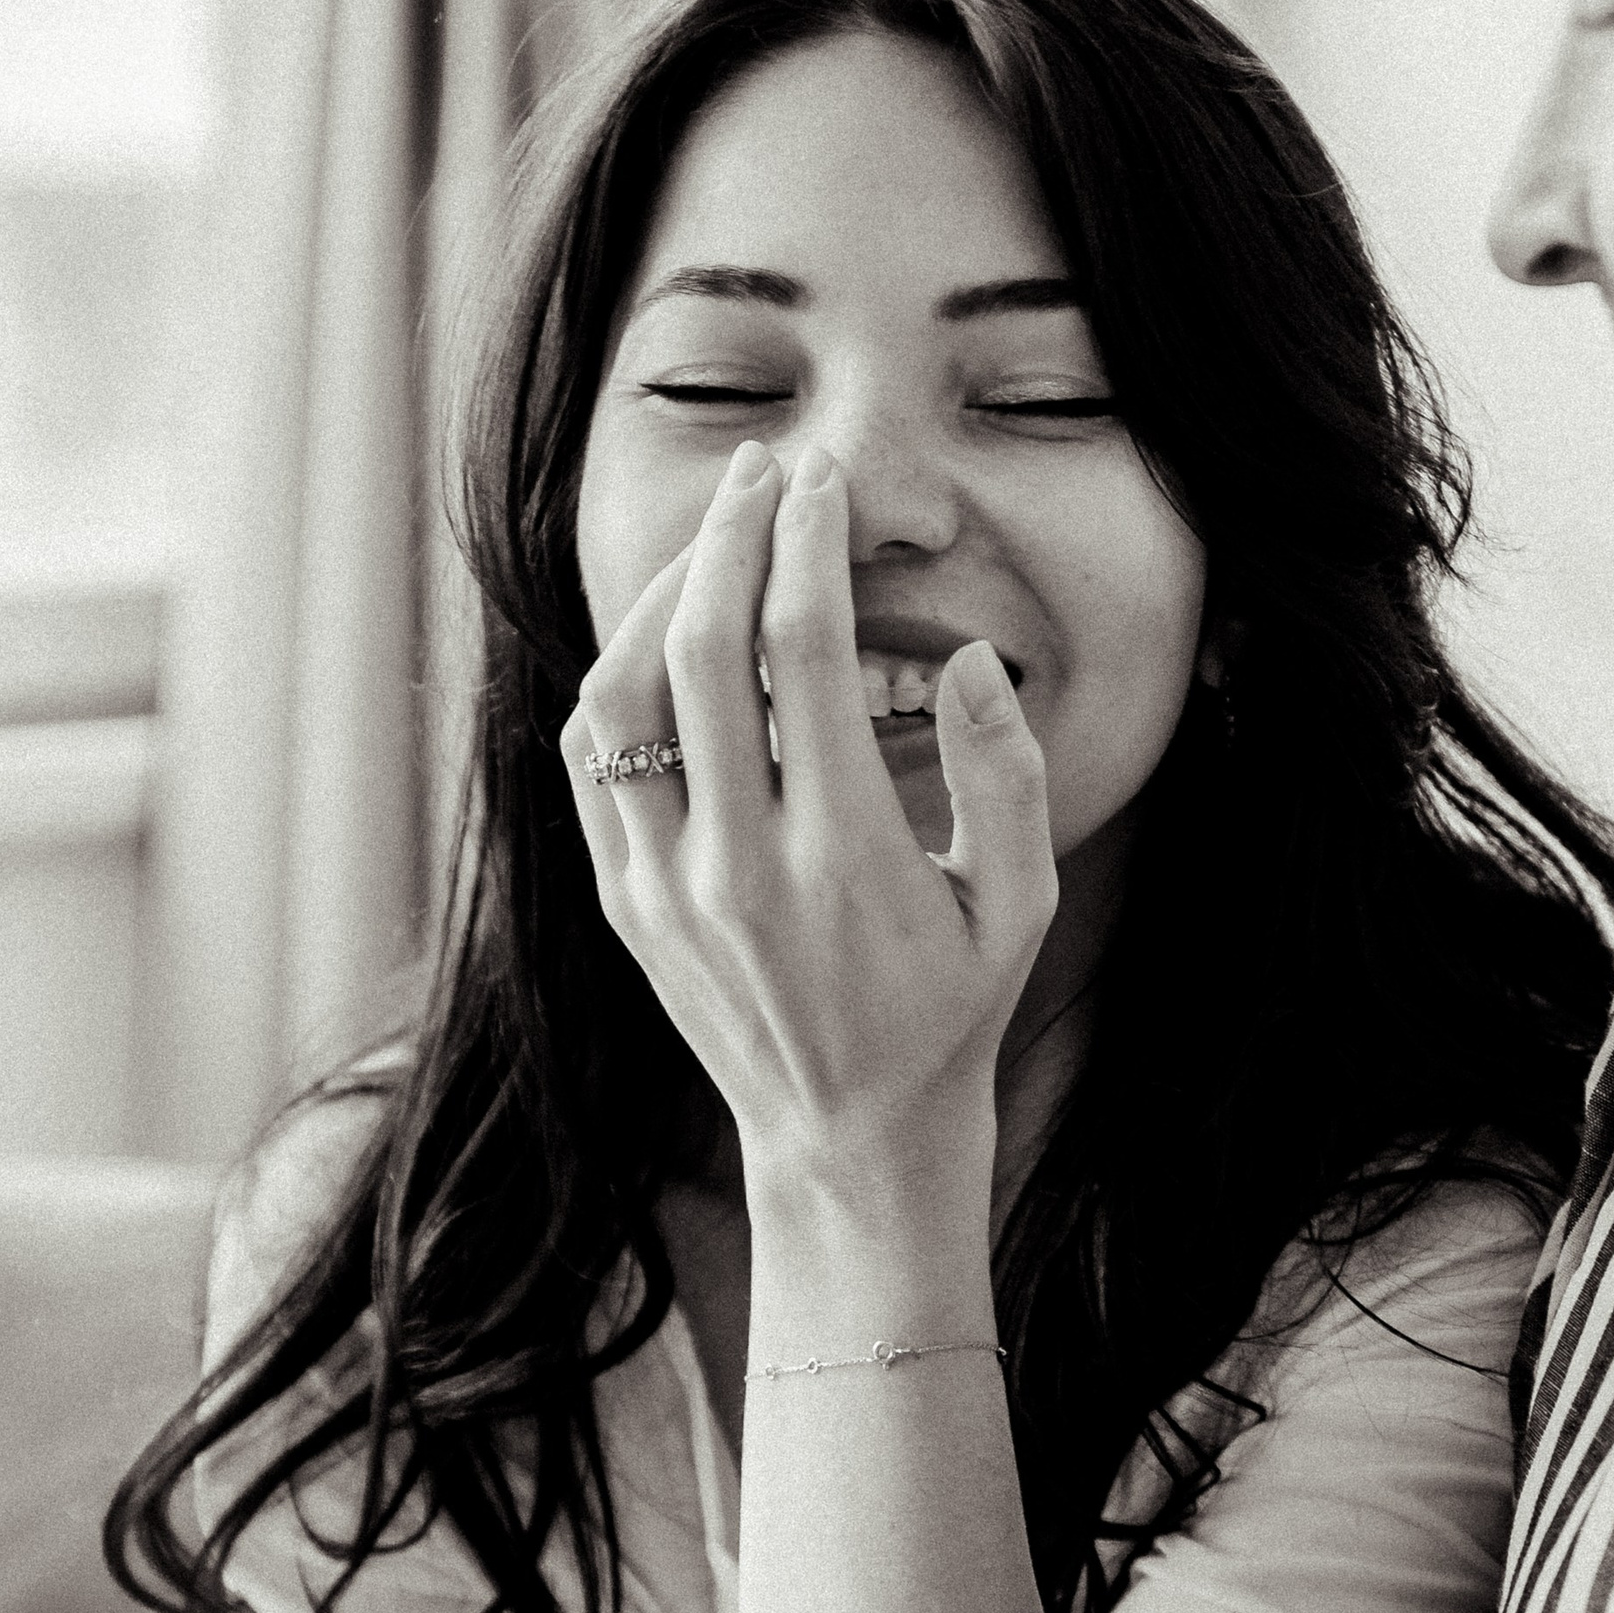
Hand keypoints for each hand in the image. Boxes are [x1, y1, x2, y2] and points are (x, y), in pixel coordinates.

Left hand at [561, 440, 1056, 1215]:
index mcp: (841, 857)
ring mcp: (665, 888)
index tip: (824, 484)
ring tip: (710, 540)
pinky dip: (618, 680)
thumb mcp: (1020, 902)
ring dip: (660, 597)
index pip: (805, 652)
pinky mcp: (626, 905)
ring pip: (623, 697)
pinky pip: (593, 762)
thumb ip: (1004, 772)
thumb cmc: (950, 1013)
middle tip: (764, 472)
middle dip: (731, 537)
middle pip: (702, 650)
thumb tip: (961, 658)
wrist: (849, 1140)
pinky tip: (664, 635)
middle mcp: (738, 868)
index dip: (809, 544)